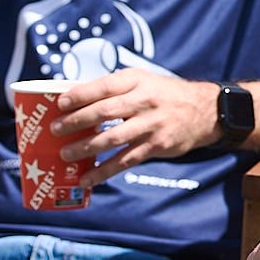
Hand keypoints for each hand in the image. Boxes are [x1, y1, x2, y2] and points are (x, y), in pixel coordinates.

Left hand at [51, 70, 216, 187]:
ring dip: (85, 148)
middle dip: (76, 122)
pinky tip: (88, 178)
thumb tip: (74, 97)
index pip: (104, 86)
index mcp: (137, 81)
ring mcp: (151, 126)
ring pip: (113, 139)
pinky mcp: (156, 147)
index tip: (60, 104)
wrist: (205, 111)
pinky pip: (125, 161)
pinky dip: (104, 171)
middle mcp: (144, 101)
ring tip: (65, 154)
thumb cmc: (165, 94)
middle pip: (105, 112)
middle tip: (55, 130)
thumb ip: (114, 89)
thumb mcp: (143, 81)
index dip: (80, 95)